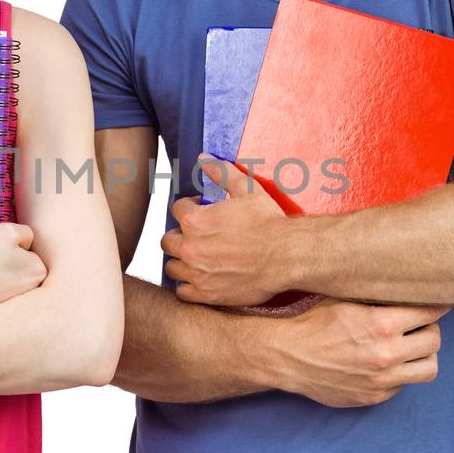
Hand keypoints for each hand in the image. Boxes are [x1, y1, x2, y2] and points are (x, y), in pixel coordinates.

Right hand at [0, 223, 47, 314]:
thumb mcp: (7, 231)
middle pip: (19, 263)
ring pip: (5, 275)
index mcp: (39, 271)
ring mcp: (14, 300)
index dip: (11, 243)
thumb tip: (26, 242)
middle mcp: (31, 290)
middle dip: (7, 258)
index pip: (28, 247)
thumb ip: (25, 232)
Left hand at [162, 159, 293, 305]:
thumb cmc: (268, 222)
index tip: (202, 211)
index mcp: (194, 220)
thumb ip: (222, 172)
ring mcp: (196, 273)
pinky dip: (188, 286)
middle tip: (198, 236)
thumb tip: (204, 158)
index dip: (190, 207)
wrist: (286, 255)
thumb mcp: (246, 189)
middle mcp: (189, 247)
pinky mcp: (206, 294)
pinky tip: (200, 279)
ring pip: (171, 267)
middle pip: (167, 240)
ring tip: (197, 257)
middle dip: (180, 235)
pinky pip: (182, 292)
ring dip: (181, 260)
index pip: (177, 209)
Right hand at [258, 298, 448, 406]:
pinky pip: (404, 384)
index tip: (436, 302)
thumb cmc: (312, 322)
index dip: (436, 305)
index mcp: (381, 323)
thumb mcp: (344, 298)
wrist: (285, 357)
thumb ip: (377, 294)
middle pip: (435, 340)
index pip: (431, 312)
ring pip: (429, 368)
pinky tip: (385, 363)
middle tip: (419, 324)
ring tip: (410, 346)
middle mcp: (387, 354)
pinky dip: (401, 373)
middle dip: (430, 328)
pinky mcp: (374, 397)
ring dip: (423, 355)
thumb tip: (405, 282)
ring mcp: (382, 379)